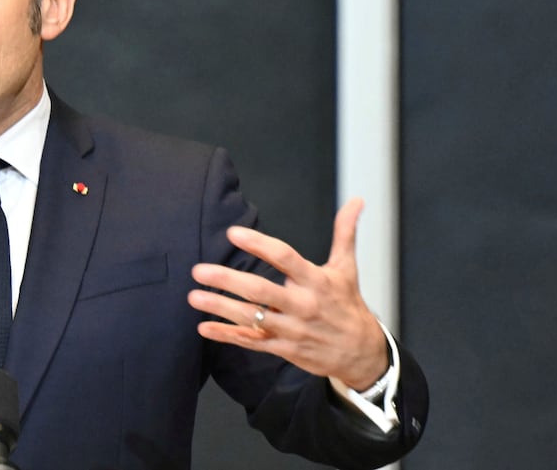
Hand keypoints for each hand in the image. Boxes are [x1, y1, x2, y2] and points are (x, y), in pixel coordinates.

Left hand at [188, 198, 389, 388]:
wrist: (363, 354)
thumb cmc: (349, 305)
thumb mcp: (347, 268)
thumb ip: (344, 233)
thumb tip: (356, 201)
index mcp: (316, 281)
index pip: (285, 258)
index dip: (259, 244)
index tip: (233, 233)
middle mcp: (303, 305)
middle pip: (261, 291)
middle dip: (228, 280)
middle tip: (198, 270)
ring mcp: (292, 329)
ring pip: (252, 318)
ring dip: (221, 308)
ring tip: (193, 297)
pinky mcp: (284, 349)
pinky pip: (252, 342)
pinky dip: (227, 336)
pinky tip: (204, 328)